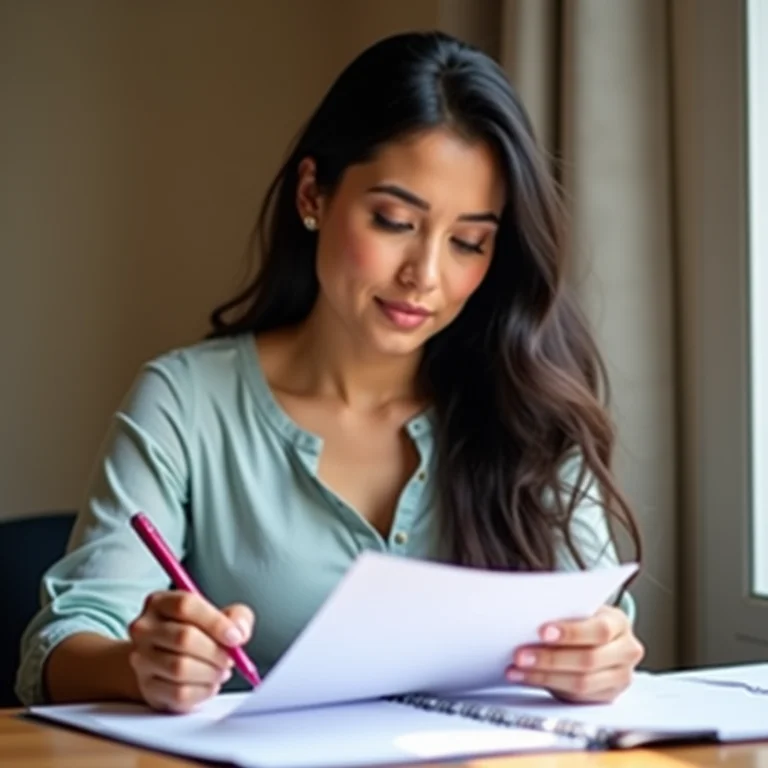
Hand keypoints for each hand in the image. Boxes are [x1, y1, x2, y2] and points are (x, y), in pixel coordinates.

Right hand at [128, 591, 254, 712]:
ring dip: (210, 672)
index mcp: (160, 602)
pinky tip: (210, 684)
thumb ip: (236, 617)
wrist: (165, 661)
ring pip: (180, 668)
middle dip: (215, 651)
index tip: (235, 637)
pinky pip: (179, 693)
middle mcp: (144, 629)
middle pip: (183, 638)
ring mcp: (141, 659)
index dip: (215, 622)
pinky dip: (203, 691)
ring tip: (221, 670)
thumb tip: (239, 631)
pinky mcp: (147, 687)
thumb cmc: (196, 633)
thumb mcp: (218, 615)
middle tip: (231, 658)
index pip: (186, 606)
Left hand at [505, 606, 644, 702]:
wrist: (599, 640)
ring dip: (543, 676)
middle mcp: (626, 652)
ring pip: (581, 683)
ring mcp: (619, 677)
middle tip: (519, 655)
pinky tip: (523, 677)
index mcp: (619, 623)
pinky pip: (574, 697)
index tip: (542, 632)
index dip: (571, 632)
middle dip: (550, 659)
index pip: (599, 630)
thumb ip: (563, 611)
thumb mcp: (579, 609)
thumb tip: (527, 613)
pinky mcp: (606, 696)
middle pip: (589, 660)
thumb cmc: (583, 618)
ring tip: (517, 669)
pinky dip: (544, 685)